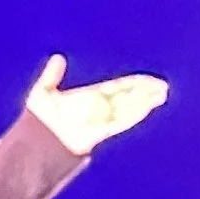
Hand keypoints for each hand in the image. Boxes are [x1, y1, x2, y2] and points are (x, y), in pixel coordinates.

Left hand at [24, 54, 167, 155]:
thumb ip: (52, 75)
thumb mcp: (43, 92)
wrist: (36, 141)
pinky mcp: (100, 132)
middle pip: (127, 97)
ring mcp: (100, 120)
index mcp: (89, 97)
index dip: (133, 84)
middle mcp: (97, 108)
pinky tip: (148, 107)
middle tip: (163, 87)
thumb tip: (58, 57)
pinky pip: (121, 121)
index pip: (117, 87)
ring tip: (162, 94)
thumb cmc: (38, 120)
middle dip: (145, 92)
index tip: (149, 80)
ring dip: (145, 101)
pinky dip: (134, 114)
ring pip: (128, 108)